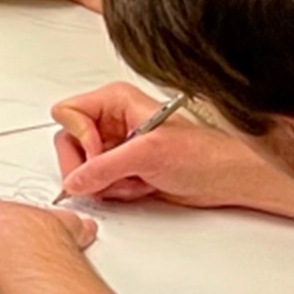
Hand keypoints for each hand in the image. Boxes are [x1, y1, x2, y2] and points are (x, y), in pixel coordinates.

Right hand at [53, 84, 293, 216]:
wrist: (226, 179)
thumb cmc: (203, 154)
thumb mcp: (148, 154)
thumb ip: (104, 167)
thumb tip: (74, 180)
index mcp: (115, 101)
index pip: (67, 113)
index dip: (80, 138)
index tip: (101, 153)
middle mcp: (111, 121)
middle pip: (69, 143)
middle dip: (90, 167)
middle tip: (110, 176)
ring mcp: (114, 146)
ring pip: (80, 167)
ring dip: (104, 182)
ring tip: (133, 182)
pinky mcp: (119, 168)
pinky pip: (95, 182)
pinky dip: (112, 191)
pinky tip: (138, 188)